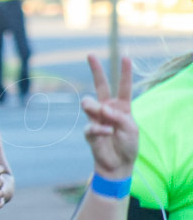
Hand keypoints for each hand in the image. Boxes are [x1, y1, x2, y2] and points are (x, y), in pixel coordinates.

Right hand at [82, 55, 136, 179]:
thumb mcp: (131, 130)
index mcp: (122, 107)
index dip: (124, 72)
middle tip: (90, 55)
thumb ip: (119, 117)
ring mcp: (96, 118)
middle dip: (96, 70)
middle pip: (100, 85)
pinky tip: (107, 134)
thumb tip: (101, 108)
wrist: (118, 164)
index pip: (123, 86)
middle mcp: (107, 108)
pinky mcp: (89, 130)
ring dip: (94, 108)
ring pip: (89, 103)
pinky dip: (100, 129)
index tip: (125, 57)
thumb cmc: (128, 146)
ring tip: (101, 115)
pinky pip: (91, 125)